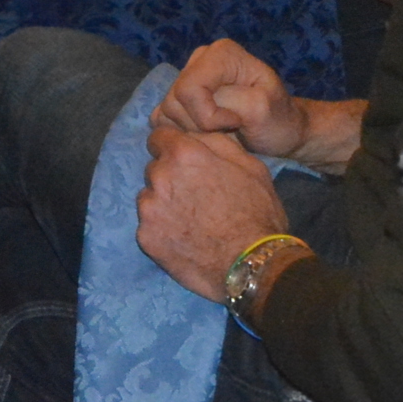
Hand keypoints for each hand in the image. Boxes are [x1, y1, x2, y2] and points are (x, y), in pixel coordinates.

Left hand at [136, 123, 291, 301]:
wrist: (252, 266)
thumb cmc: (257, 213)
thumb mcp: (250, 166)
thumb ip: (217, 143)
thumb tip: (196, 135)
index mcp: (184, 154)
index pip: (159, 136)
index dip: (172, 146)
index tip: (183, 160)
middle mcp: (160, 176)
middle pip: (155, 168)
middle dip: (170, 177)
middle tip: (193, 195)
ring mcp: (149, 208)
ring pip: (149, 197)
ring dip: (163, 203)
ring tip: (189, 221)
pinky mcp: (145, 237)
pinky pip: (149, 225)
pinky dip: (162, 230)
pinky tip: (183, 240)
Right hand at [154, 38, 308, 157]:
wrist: (281, 131)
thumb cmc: (278, 119)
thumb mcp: (264, 109)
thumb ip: (232, 101)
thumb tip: (205, 107)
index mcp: (221, 54)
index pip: (189, 88)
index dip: (207, 115)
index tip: (235, 122)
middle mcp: (200, 59)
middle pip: (175, 99)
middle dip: (200, 124)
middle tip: (230, 130)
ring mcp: (188, 77)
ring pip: (168, 110)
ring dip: (194, 130)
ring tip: (222, 132)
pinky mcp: (179, 96)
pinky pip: (165, 116)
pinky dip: (184, 131)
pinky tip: (208, 134)